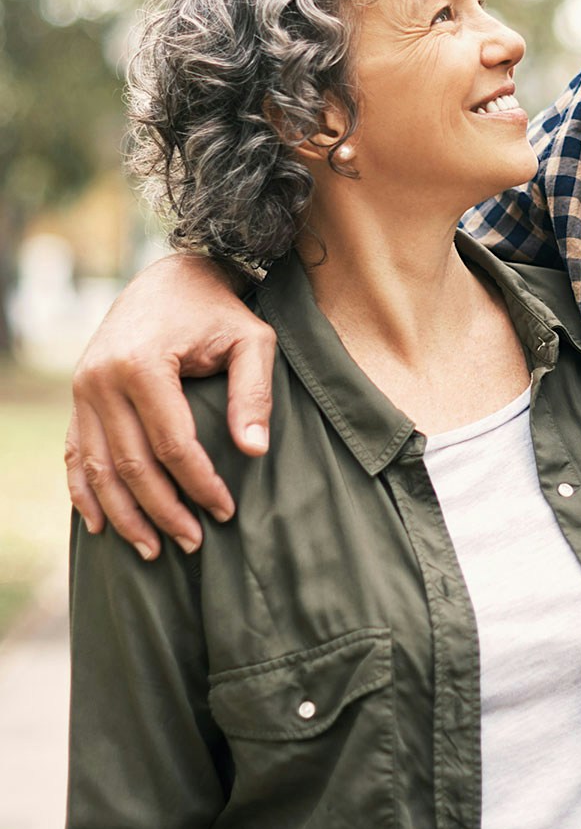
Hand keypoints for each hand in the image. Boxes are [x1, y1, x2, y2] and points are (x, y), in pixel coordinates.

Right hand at [65, 254, 274, 559]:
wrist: (170, 279)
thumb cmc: (219, 312)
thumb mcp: (253, 341)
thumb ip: (255, 393)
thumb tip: (255, 451)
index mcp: (144, 365)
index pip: (172, 444)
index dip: (199, 483)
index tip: (226, 511)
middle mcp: (103, 379)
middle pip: (131, 464)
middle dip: (163, 510)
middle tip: (193, 543)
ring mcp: (83, 389)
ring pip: (98, 468)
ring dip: (124, 514)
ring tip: (154, 550)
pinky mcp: (79, 396)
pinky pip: (76, 453)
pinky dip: (85, 492)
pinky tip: (102, 525)